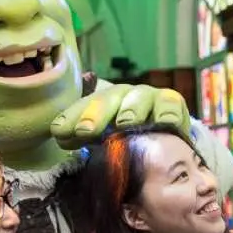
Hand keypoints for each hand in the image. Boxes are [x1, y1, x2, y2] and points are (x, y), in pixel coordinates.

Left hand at [51, 84, 190, 149]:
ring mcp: (149, 97)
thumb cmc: (126, 138)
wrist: (164, 136)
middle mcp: (124, 95)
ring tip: (125, 124)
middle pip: (108, 98)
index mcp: (102, 102)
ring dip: (131, 109)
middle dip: (96, 113)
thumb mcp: (102, 137)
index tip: (60, 132)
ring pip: (139, 97)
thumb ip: (81, 136)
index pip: (83, 105)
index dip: (71, 116)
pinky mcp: (172, 104)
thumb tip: (60, 136)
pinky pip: (171, 103)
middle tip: (86, 130)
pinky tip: (163, 123)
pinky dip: (168, 112)